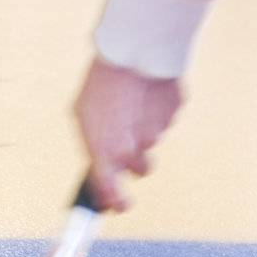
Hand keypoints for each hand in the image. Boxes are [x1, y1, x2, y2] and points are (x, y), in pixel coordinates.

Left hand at [75, 60, 182, 211]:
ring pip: (154, 140)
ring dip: (146, 128)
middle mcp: (133, 148)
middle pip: (141, 169)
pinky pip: (166, 117)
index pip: (111, 191)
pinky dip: (158, 109)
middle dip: (136, 158)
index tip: (120, 206)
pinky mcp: (174, 111)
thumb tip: (105, 164)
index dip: (115, 201)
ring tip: (134, 103)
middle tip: (128, 137)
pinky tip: (147, 91)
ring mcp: (157, 131)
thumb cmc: (100, 84)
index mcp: (105, 151)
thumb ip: (94, 144)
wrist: (130, 49)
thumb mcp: (83, 116)